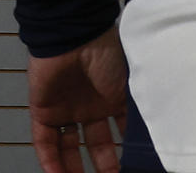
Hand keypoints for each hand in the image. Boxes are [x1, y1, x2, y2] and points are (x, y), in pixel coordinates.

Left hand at [27, 23, 127, 172]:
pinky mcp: (44, 111)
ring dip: (74, 168)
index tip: (133, 164)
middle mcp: (91, 106)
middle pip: (95, 144)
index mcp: (113, 97)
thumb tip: (151, 133)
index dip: (125, 149)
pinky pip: (45, 141)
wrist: (75, 36)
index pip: (120, 131)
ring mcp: (67, 109)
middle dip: (103, 164)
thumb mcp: (130, 83)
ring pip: (69, 147)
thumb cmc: (106, 52)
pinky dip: (50, 161)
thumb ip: (137, 109)